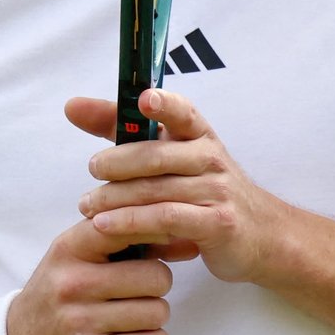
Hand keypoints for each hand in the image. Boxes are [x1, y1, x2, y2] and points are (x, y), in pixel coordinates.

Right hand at [6, 216, 172, 334]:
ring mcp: (78, 321)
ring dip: (155, 318)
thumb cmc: (59, 296)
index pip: (124, 226)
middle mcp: (71, 282)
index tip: (166, 241)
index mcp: (69, 249)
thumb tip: (188, 239)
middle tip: (141, 293)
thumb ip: (121, 241)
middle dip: (158, 286)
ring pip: (157, 312)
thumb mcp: (75, 258)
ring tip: (134, 318)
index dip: (156, 232)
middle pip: (156, 276)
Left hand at [65, 89, 287, 284]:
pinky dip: (132, 222)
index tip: (144, 99)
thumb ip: (123, 130)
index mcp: (199, 136)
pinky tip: (106, 226)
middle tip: (92, 169)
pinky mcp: (217, 224)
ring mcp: (217, 191)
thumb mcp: (173, 157)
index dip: (165, 104)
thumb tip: (73, 106)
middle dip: (118, 162)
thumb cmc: (206, 190)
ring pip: (156, 190)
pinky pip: (167, 220)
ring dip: (115, 199)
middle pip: (157, 155)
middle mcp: (210, 159)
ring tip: (87, 206)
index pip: (183, 112)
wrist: (262, 235)